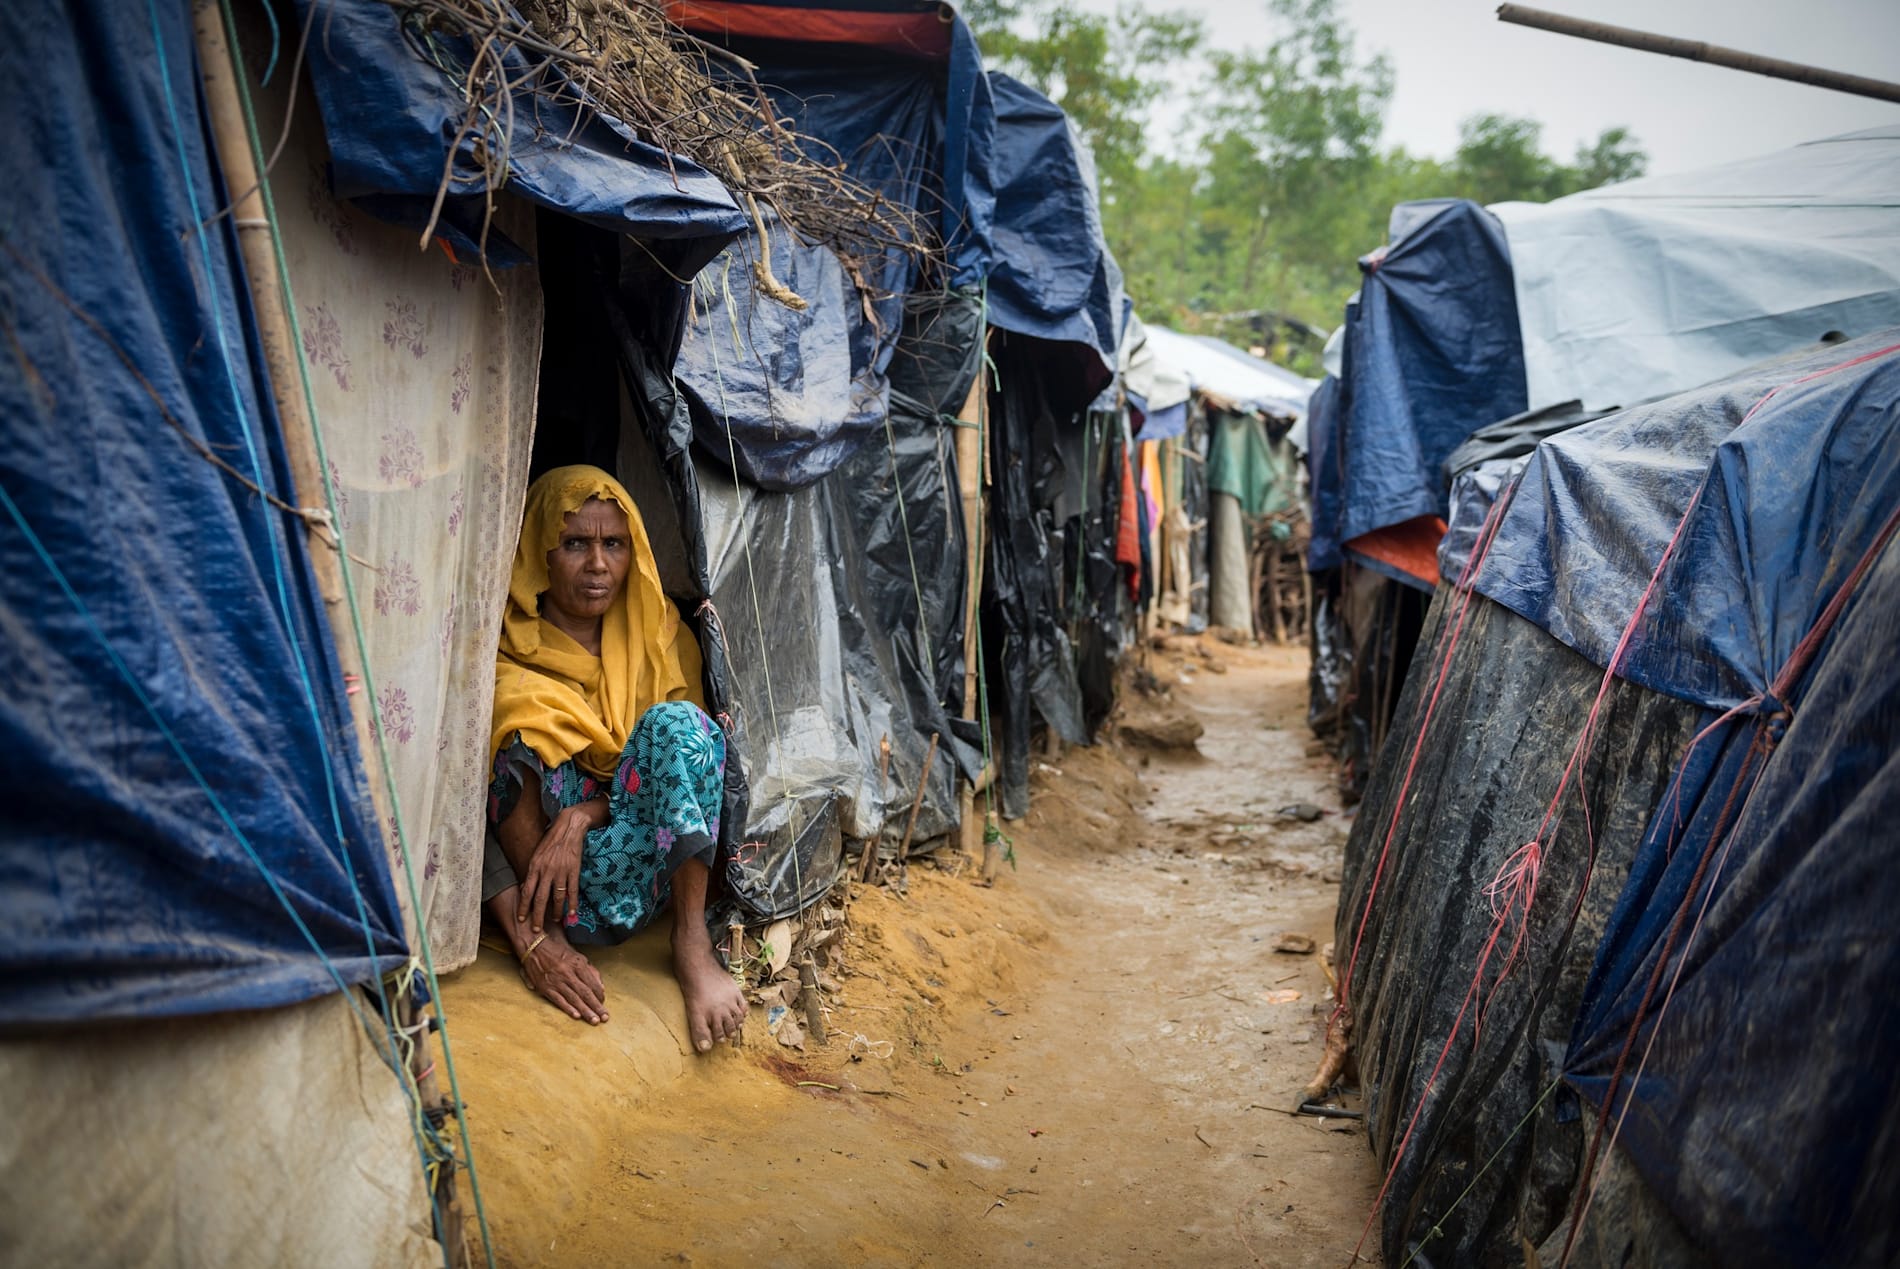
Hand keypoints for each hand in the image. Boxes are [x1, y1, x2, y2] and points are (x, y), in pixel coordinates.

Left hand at [516, 802, 598, 930]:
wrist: (568, 827)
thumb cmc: (551, 841)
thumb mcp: (537, 854)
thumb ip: (533, 872)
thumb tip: (527, 888)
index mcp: (535, 867)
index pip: (526, 892)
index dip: (523, 907)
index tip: (520, 919)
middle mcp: (546, 871)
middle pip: (540, 899)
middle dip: (537, 916)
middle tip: (536, 929)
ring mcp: (560, 871)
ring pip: (557, 897)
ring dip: (555, 911)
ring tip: (554, 921)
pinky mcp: (573, 870)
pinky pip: (572, 890)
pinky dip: (572, 903)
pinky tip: (572, 912)